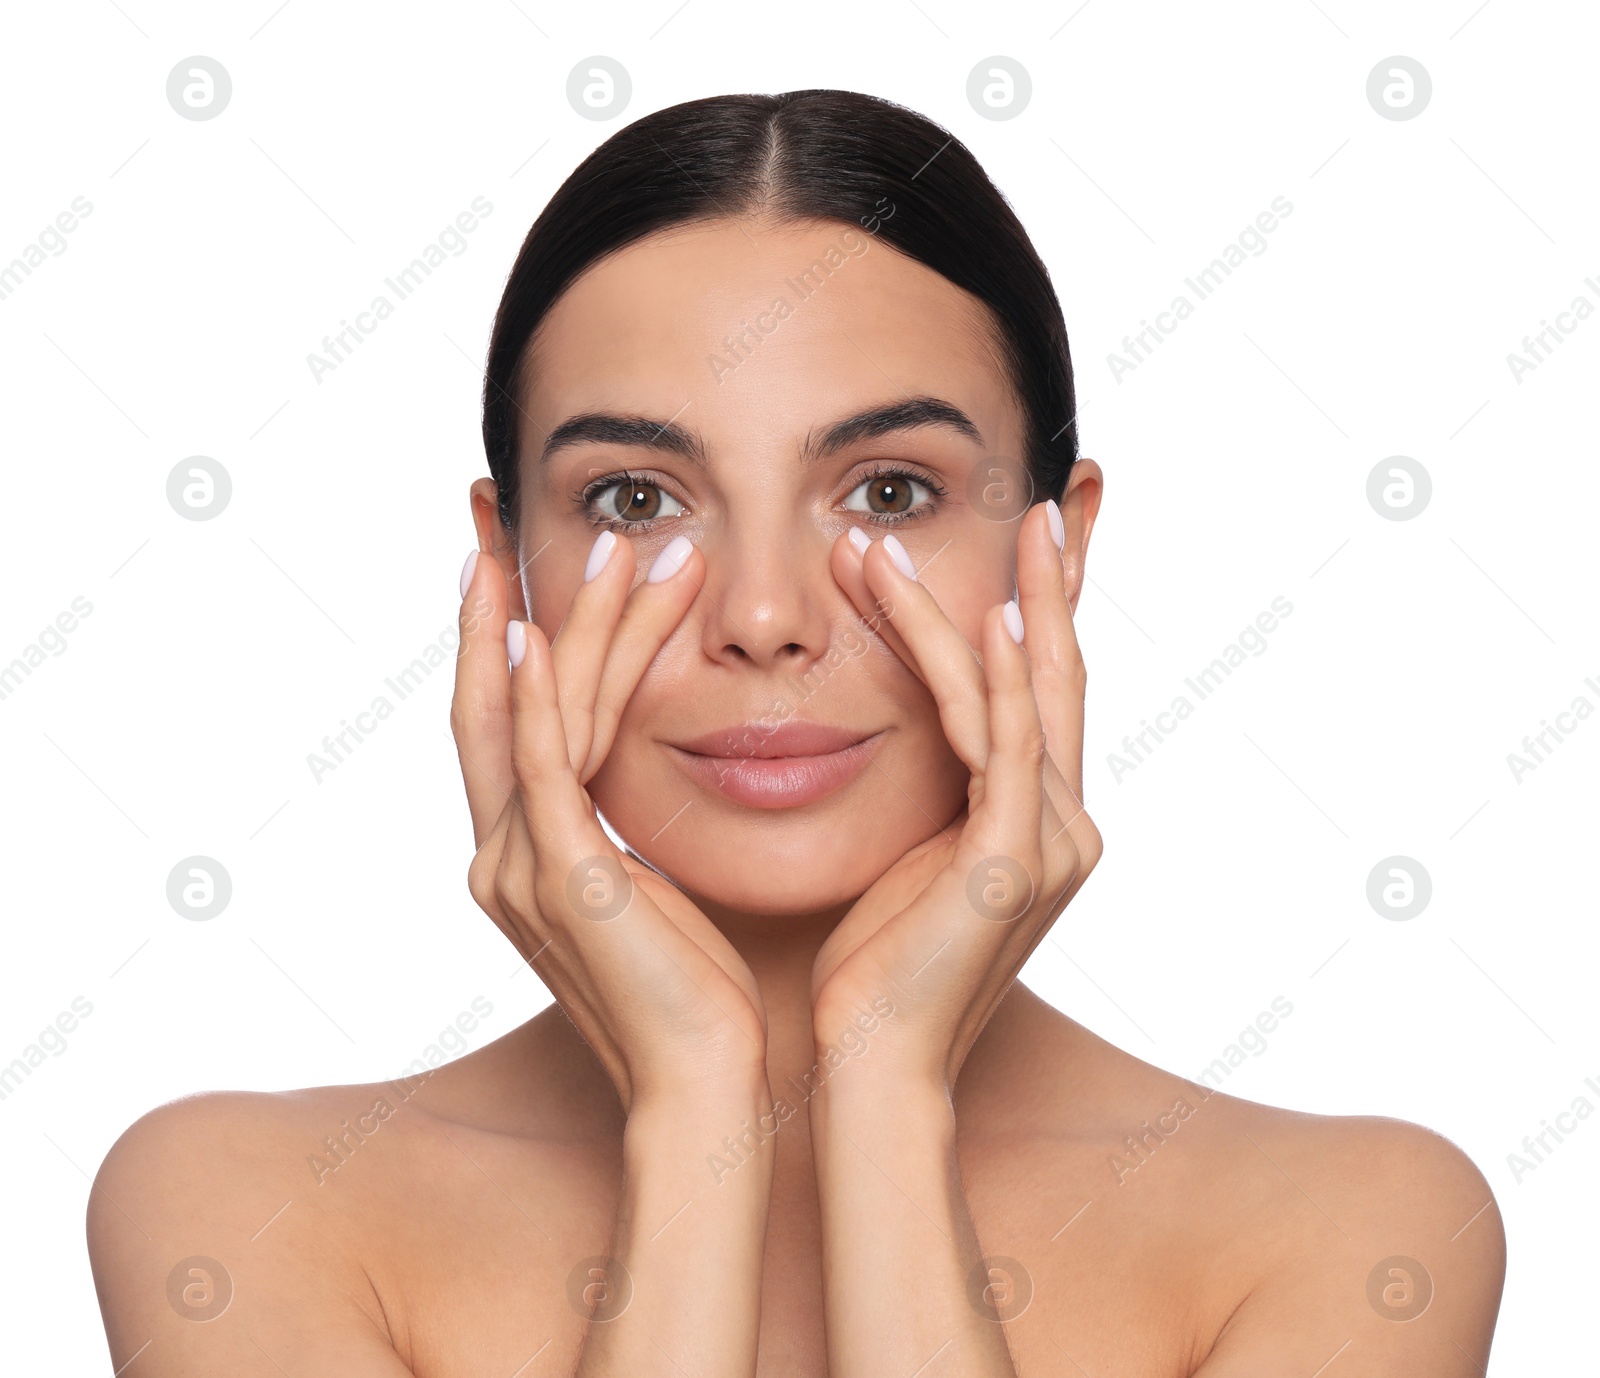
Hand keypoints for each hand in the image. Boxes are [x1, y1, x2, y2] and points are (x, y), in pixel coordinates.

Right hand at [451, 532, 768, 1113]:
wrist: (707, 1085)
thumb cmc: (697, 996)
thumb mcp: (653, 894)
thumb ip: (625, 835)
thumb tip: (648, 777)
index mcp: (526, 858)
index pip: (501, 724)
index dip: (492, 640)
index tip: (505, 562)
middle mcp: (502, 856)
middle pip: (488, 701)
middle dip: (490, 603)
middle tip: (495, 511)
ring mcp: (521, 868)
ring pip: (530, 715)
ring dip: (566, 625)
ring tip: (611, 547)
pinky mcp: (565, 879)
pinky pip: (539, 766)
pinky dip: (529, 696)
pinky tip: (526, 629)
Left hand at [810, 501, 1102, 1091]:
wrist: (873, 1063)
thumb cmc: (878, 969)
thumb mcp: (912, 859)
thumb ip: (935, 794)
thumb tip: (907, 731)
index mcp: (1038, 824)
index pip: (1038, 696)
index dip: (1042, 616)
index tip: (1028, 545)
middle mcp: (1065, 825)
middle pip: (1055, 679)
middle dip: (1049, 588)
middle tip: (1048, 502)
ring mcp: (1049, 844)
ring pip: (1020, 698)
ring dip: (987, 608)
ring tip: (957, 534)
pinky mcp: (1012, 864)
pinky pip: (1007, 751)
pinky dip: (995, 682)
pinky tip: (989, 615)